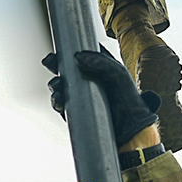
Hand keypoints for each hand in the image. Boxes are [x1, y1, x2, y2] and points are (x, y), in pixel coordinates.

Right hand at [44, 49, 158, 142]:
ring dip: (55, 84)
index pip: (86, 56)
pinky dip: (57, 99)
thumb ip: (102, 63)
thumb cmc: (131, 105)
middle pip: (70, 69)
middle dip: (57, 65)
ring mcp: (84, 97)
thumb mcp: (120, 76)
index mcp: (104, 71)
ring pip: (63, 86)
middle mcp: (93, 83)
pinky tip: (58, 99)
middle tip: (50, 61)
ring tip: (56, 86)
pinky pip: (62, 103)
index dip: (73, 50)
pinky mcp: (78, 112)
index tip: (63, 47)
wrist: (130, 134)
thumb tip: (78, 56)